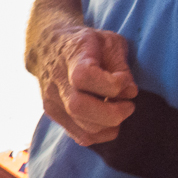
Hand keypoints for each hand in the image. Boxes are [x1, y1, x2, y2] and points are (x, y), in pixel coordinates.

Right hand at [36, 23, 137, 144]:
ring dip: (110, 125)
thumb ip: (121, 65)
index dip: (111, 84)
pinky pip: (81, 137)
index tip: (124, 80)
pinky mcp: (54, 115)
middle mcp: (56, 80)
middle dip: (113, 113)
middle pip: (79, 107)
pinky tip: (109, 121)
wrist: (47, 47)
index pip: (84, 76)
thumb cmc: (84, 43)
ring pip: (83, 128)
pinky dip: (102, 134)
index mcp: (71, 56)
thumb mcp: (108, 41)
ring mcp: (52, 101)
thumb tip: (129, 92)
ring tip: (119, 110)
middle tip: (129, 105)